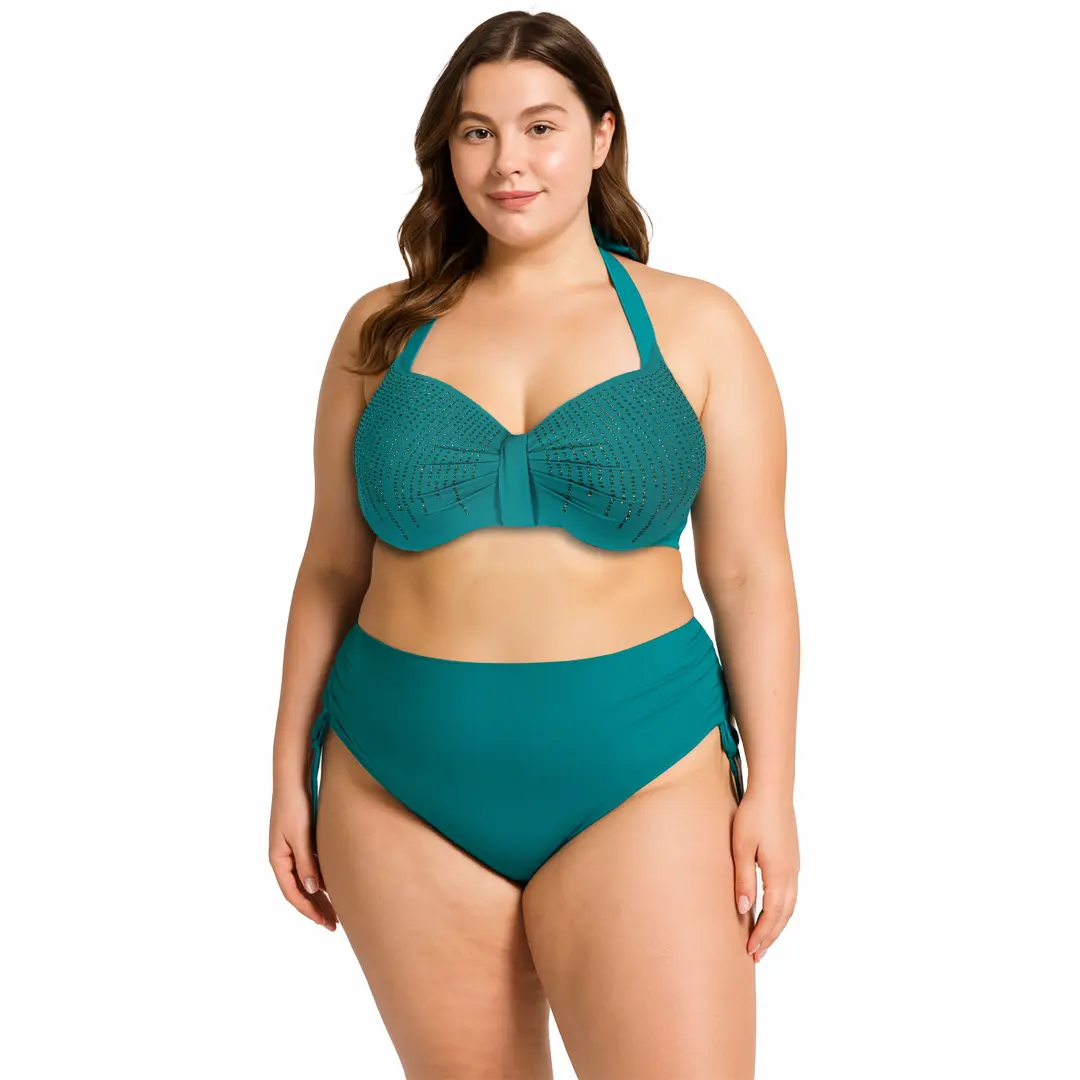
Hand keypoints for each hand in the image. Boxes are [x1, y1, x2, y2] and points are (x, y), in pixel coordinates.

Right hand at [269, 786, 337, 930]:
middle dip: (316, 909)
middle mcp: (283, 857)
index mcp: (278, 859)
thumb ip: (306, 863)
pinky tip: (335, 886)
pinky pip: (310, 868)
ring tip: (337, 911)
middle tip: (335, 925)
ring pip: (305, 880)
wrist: (293, 778)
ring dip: (319, 896)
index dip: (309, 910)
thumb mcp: (301, 836)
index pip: (293, 893)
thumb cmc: (295, 805)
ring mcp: (291, 850)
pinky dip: (321, 879)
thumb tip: (313, 890)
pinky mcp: (301, 841)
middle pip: (299, 891)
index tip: (326, 923)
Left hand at [731, 785, 798, 961]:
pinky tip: (771, 910)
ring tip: (764, 939)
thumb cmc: (753, 815)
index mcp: (779, 874)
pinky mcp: (792, 858)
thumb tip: (744, 910)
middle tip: (756, 955)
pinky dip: (782, 909)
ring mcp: (794, 866)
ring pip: (790, 905)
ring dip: (777, 924)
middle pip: (784, 915)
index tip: (750, 951)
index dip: (762, 935)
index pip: (772, 914)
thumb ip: (743, 879)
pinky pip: (790, 893)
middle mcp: (791, 873)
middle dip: (770, 936)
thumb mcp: (741, 847)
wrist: (773, 790)